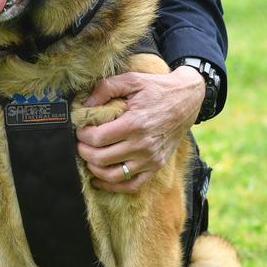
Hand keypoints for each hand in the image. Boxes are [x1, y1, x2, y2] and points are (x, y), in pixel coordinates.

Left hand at [74, 66, 204, 192]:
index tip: (79, 128)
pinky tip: (99, 180)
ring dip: (94, 169)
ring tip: (87, 156)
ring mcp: (151, 159)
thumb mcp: (131, 80)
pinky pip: (132, 185)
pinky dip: (113, 186)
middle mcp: (143, 145)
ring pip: (113, 175)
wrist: (187, 100)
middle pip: (101, 158)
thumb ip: (105, 88)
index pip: (97, 138)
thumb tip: (85, 104)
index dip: (82, 135)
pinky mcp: (156, 166)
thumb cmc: (156, 88)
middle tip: (79, 142)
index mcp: (135, 123)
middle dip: (83, 151)